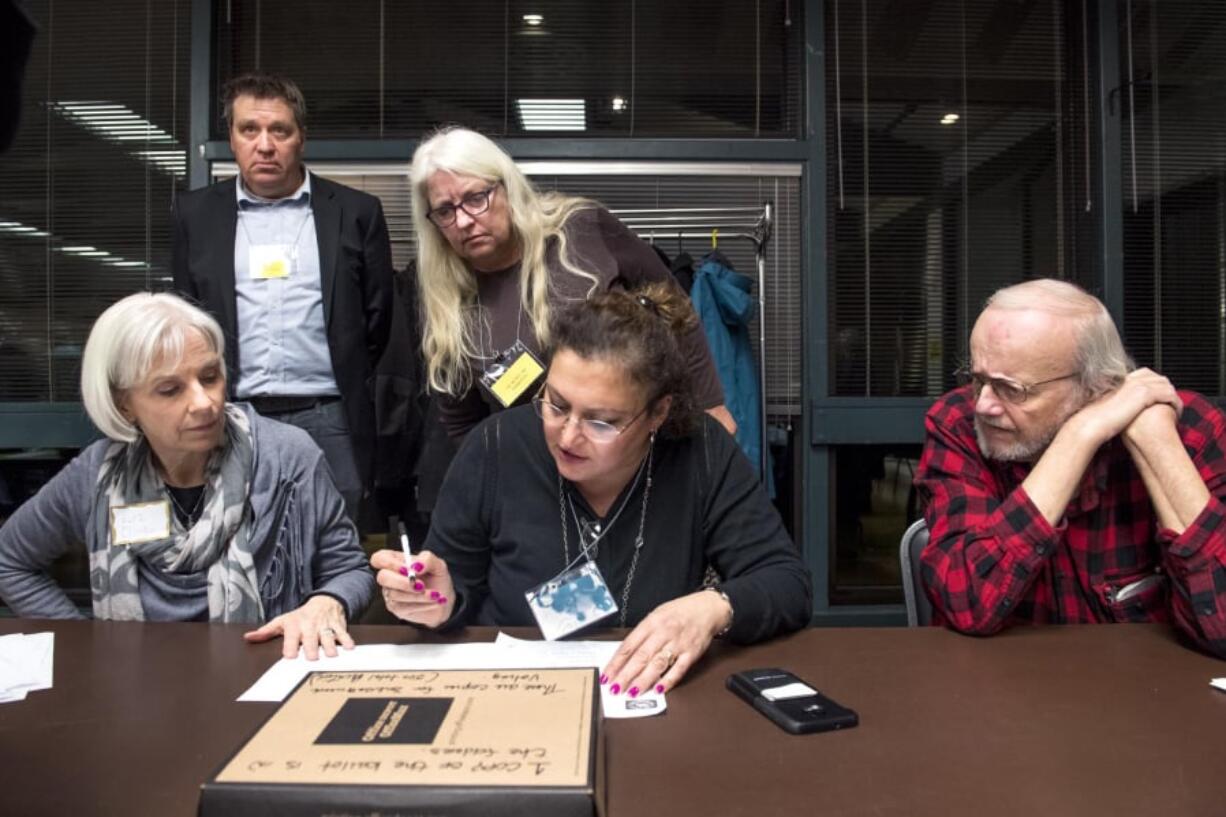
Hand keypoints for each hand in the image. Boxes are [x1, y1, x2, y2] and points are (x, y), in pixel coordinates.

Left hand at [243, 594, 352, 659]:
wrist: (325, 601)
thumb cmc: (301, 616)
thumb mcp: (283, 621)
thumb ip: (266, 631)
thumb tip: (248, 638)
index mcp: (295, 626)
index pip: (291, 637)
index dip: (291, 646)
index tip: (290, 656)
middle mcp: (310, 626)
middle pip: (311, 638)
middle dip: (312, 647)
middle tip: (313, 658)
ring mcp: (325, 625)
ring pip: (328, 636)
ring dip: (330, 645)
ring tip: (331, 655)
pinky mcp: (338, 625)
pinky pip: (343, 633)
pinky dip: (347, 640)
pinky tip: (349, 647)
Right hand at [370, 548, 454, 627]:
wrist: (443, 598)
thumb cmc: (437, 578)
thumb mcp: (438, 564)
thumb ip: (427, 559)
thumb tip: (415, 566)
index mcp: (396, 560)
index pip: (379, 558)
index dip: (388, 562)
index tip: (406, 569)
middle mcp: (390, 576)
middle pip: (382, 577)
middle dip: (403, 582)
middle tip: (421, 585)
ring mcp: (391, 593)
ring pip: (395, 594)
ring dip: (418, 595)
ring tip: (435, 594)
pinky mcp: (395, 608)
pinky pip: (403, 607)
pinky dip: (422, 604)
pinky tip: (433, 601)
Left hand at [600, 590, 731, 697]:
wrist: (708, 608)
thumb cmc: (680, 612)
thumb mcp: (657, 615)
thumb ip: (643, 634)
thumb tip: (625, 655)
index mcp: (652, 622)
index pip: (629, 645)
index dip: (616, 662)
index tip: (607, 676)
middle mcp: (664, 633)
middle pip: (641, 657)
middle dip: (626, 675)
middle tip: (615, 689)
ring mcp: (679, 644)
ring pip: (658, 664)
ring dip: (643, 680)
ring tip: (632, 692)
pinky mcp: (692, 653)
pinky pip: (679, 669)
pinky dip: (668, 680)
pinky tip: (659, 689)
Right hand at [1071, 368, 1180, 444]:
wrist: (1093, 423)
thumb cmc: (1096, 420)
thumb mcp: (1106, 406)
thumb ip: (1116, 402)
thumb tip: (1121, 409)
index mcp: (1122, 381)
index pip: (1146, 376)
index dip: (1156, 386)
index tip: (1161, 398)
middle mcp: (1131, 380)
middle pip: (1160, 378)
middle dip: (1168, 390)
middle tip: (1172, 404)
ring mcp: (1139, 385)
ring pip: (1167, 386)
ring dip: (1174, 397)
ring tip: (1176, 410)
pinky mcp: (1146, 393)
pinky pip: (1169, 395)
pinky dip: (1175, 403)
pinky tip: (1175, 413)